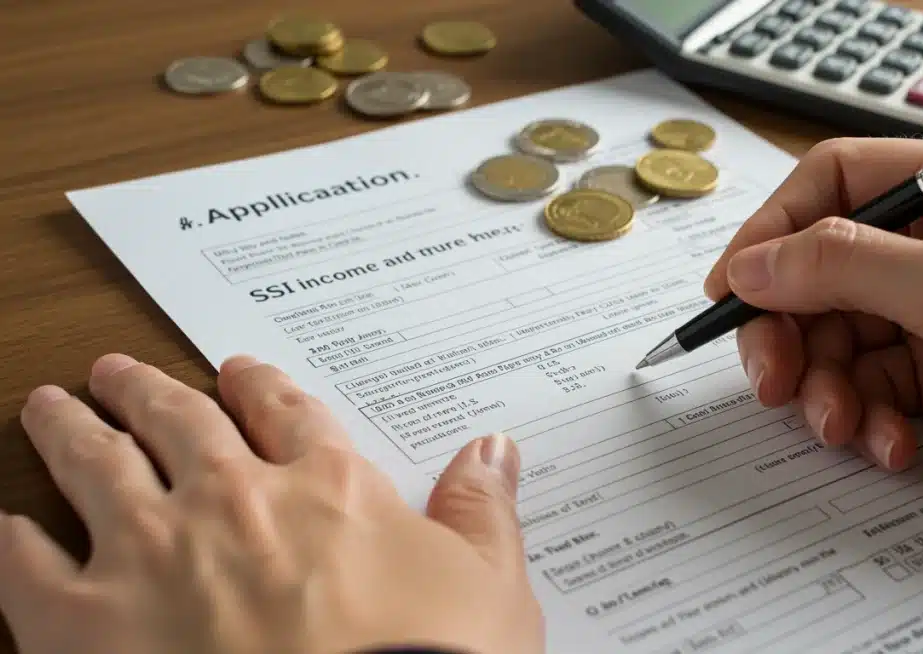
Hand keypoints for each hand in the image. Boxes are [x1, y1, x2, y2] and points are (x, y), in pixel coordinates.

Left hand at [1, 354, 542, 653]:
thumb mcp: (488, 588)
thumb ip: (482, 512)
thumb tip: (494, 450)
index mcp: (329, 488)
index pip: (287, 413)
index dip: (260, 386)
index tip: (239, 372)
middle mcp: (235, 500)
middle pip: (180, 421)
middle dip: (147, 391)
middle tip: (117, 373)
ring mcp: (155, 552)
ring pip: (98, 463)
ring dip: (72, 429)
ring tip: (52, 406)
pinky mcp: (87, 622)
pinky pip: (30, 565)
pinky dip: (16, 538)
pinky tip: (10, 524)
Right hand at [704, 137, 922, 551]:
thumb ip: (847, 270)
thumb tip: (755, 262)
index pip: (840, 185)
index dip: (776, 231)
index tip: (733, 288)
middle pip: (826, 273)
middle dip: (791, 329)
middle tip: (770, 376)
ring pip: (841, 341)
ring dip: (826, 387)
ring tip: (839, 423)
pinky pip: (874, 393)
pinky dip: (868, 423)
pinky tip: (892, 446)